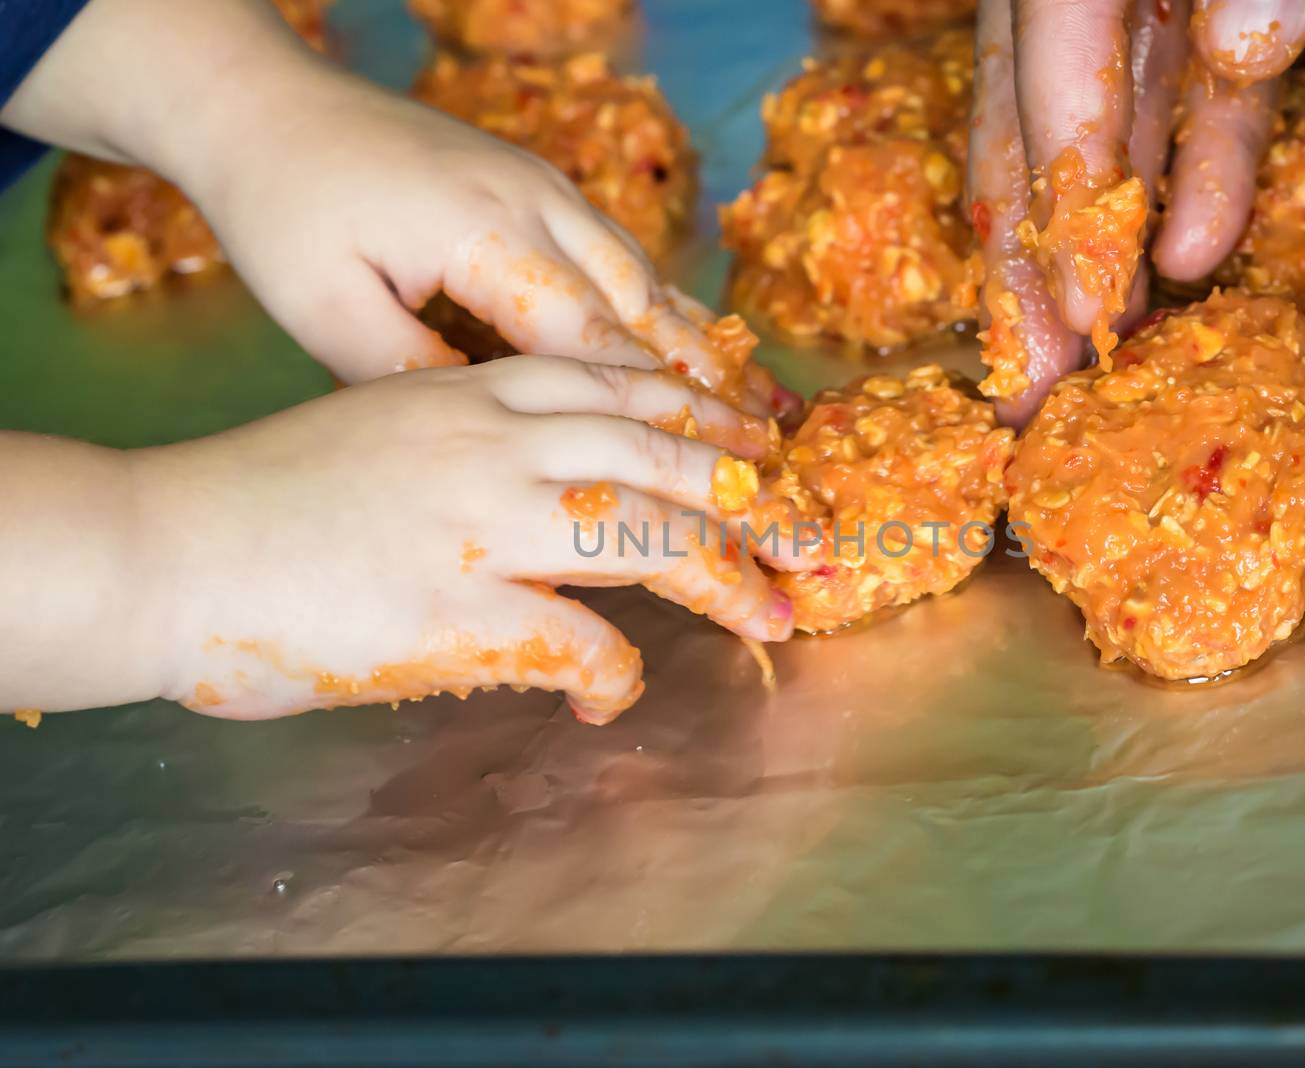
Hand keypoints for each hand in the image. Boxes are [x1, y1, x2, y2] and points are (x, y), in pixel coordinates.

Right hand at [130, 358, 802, 723]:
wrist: (162, 546)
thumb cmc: (264, 500)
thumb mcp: (386, 432)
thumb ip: (476, 444)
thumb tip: (556, 486)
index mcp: (472, 393)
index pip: (626, 388)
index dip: (710, 417)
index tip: (767, 444)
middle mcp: (490, 442)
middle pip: (662, 453)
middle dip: (754, 496)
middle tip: (813, 533)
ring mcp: (477, 522)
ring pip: (645, 529)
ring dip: (724, 577)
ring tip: (775, 616)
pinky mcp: (452, 609)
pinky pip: (576, 637)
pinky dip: (615, 668)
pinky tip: (617, 691)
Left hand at [184, 61, 788, 408]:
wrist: (266, 104)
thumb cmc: (285, 210)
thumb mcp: (322, 309)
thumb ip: (413, 374)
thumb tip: (494, 440)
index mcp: (483, 232)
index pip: (588, 337)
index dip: (654, 411)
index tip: (707, 472)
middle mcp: (534, 202)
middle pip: (642, 304)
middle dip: (707, 384)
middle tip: (766, 453)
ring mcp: (544, 187)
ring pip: (645, 276)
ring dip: (704, 346)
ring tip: (763, 410)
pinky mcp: (538, 185)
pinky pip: (622, 254)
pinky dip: (667, 307)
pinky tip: (704, 346)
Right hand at [970, 0, 1304, 423]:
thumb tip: (1244, 49)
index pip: (1041, 75)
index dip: (1061, 195)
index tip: (1086, 318)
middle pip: (1028, 141)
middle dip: (1027, 276)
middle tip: (1023, 396)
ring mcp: (1139, 6)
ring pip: (1106, 145)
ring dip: (1105, 259)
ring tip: (1100, 362)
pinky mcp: (1208, 18)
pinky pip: (1201, 104)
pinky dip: (1200, 181)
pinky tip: (1193, 262)